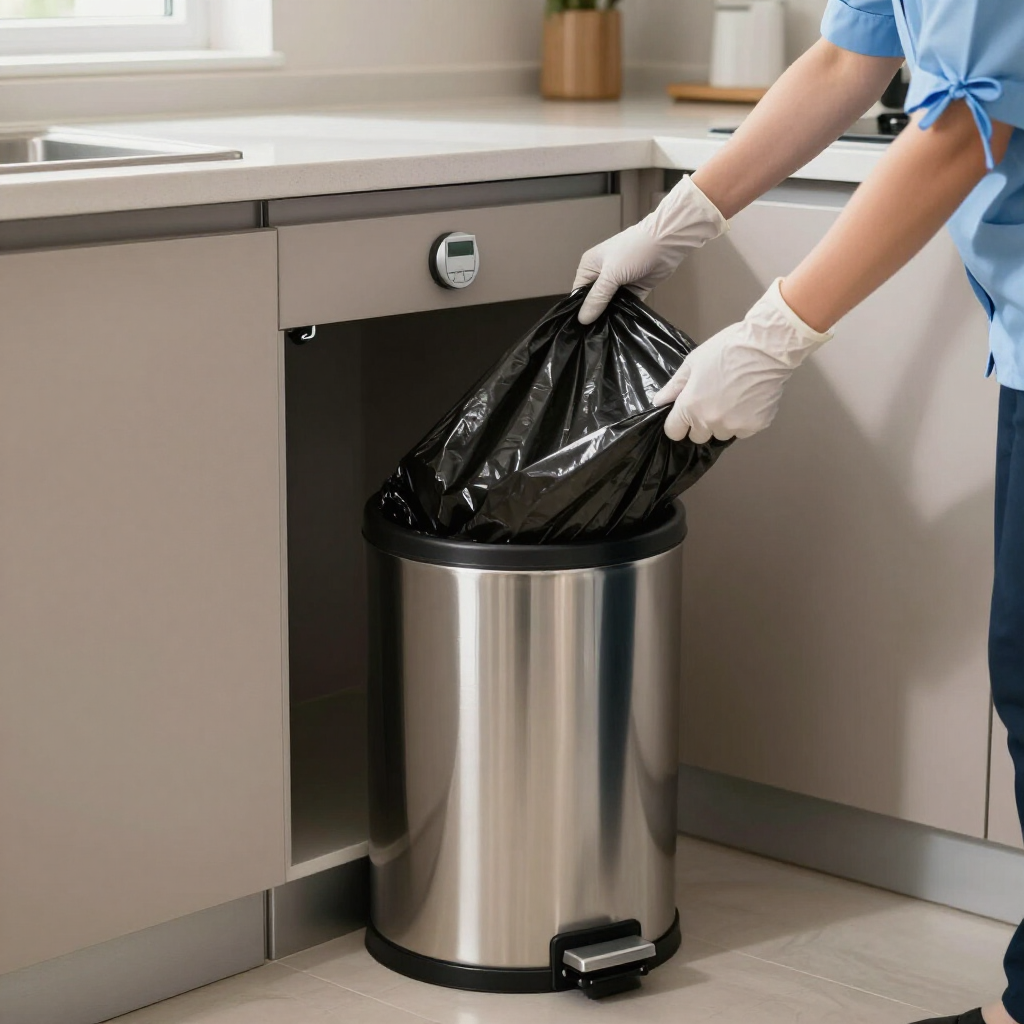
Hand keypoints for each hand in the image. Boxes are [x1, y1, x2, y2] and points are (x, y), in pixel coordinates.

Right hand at [573, 176, 727, 324]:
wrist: (666, 242)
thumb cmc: (633, 251)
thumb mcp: (610, 275)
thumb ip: (597, 298)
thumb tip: (582, 319)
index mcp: (590, 266)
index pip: (579, 292)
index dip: (579, 309)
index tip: (580, 329)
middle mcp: (602, 275)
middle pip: (594, 300)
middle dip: (595, 314)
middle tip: (593, 335)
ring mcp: (619, 283)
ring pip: (610, 305)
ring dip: (610, 315)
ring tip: (606, 334)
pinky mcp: (634, 290)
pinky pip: (626, 306)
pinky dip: (624, 314)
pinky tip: (621, 327)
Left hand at [653, 279, 832, 442]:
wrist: (766, 347)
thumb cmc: (726, 349)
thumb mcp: (693, 363)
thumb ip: (674, 386)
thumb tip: (659, 402)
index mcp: (690, 407)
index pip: (674, 432)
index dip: (677, 424)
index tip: (683, 415)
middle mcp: (710, 422)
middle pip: (698, 437)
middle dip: (700, 423)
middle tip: (712, 401)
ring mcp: (734, 426)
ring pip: (721, 434)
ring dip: (723, 422)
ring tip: (733, 398)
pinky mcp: (755, 426)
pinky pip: (743, 430)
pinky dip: (744, 420)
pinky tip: (748, 400)